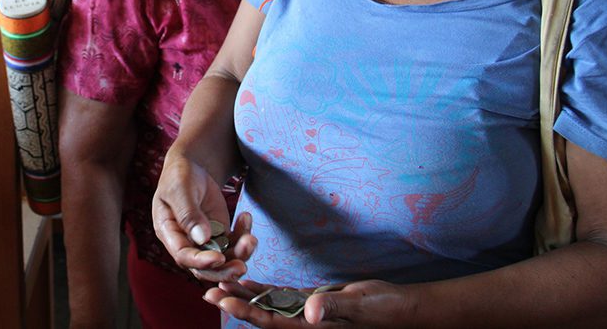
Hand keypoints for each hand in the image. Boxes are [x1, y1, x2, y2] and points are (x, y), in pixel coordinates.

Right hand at [152, 151, 255, 282]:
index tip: (219, 258)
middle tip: (242, 266)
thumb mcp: (179, 190)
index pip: (183, 256)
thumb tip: (202, 238)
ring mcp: (204, 241)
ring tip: (251, 240)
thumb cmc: (179, 176)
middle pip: (205, 267)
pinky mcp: (219, 234)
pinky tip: (246, 218)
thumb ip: (188, 214)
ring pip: (223, 259)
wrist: (192, 168)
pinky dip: (243, 235)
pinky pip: (234, 244)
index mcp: (169, 233)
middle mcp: (186, 243)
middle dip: (224, 270)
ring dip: (239, 254)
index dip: (201, 261)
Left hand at [205, 278, 416, 327]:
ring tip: (219, 285)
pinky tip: (248, 281)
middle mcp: (304, 322)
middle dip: (235, 304)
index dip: (246, 311)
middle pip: (263, 314)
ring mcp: (307, 313)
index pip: (271, 320)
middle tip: (207, 292)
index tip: (222, 300)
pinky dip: (264, 289)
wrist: (399, 308)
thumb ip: (334, 307)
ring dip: (244, 296)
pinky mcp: (312, 303)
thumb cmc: (382, 308)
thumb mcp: (358, 304)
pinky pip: (282, 297)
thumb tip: (310, 312)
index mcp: (312, 326)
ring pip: (269, 305)